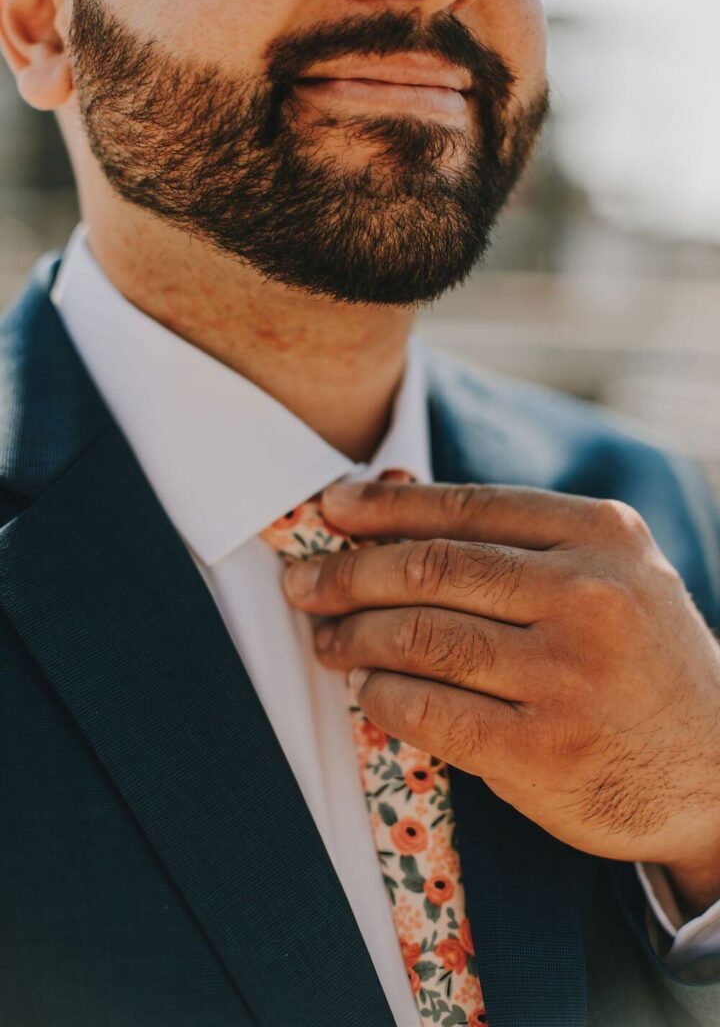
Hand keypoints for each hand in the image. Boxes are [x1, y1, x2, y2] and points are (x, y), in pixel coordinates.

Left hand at [283, 481, 719, 913]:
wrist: (718, 767)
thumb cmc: (642, 660)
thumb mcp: (612, 577)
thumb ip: (519, 544)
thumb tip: (390, 507)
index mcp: (601, 535)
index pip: (466, 507)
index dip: (384, 509)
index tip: (330, 511)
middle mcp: (588, 594)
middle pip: (430, 568)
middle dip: (348, 574)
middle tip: (305, 585)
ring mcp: (568, 674)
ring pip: (420, 637)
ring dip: (354, 638)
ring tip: (329, 643)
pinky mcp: (545, 750)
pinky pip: (429, 711)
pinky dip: (383, 698)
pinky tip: (369, 693)